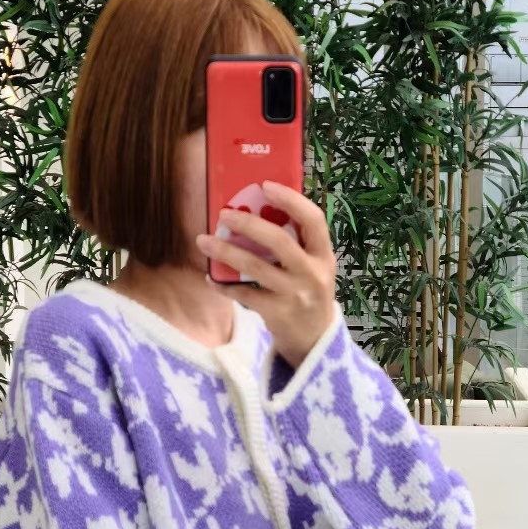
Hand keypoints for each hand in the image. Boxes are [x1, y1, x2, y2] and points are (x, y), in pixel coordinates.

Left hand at [195, 180, 336, 370]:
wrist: (316, 342)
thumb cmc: (308, 295)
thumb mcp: (314, 268)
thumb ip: (296, 244)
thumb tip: (257, 211)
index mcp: (323, 255)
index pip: (313, 219)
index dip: (290, 200)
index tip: (266, 186)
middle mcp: (312, 273)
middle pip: (278, 241)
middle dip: (247, 225)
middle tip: (224, 214)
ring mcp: (295, 295)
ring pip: (255, 267)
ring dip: (226, 252)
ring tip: (204, 241)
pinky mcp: (278, 314)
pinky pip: (244, 295)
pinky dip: (224, 286)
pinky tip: (210, 278)